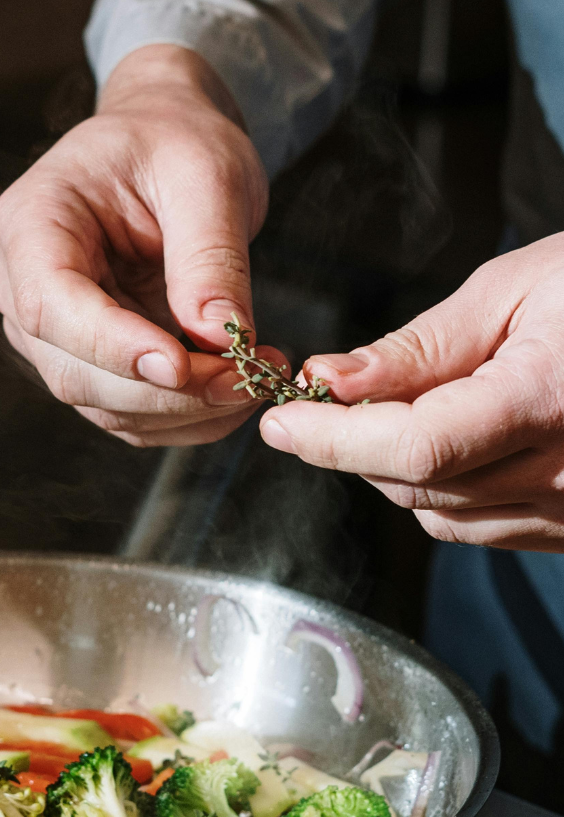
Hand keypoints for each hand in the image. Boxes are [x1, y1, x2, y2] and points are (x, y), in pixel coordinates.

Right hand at [0, 45, 287, 446]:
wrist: (163, 150)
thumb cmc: (173, 142)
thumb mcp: (206, 174)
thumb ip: (209, 255)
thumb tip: (220, 337)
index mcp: (30, 222)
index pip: (49, 305)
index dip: (111, 345)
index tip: (181, 366)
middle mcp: (21, 287)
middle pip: (75, 372)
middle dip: (165, 390)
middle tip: (248, 380)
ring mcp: (49, 335)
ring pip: (103, 406)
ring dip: (182, 413)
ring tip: (255, 382)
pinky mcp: (86, 364)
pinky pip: (128, 414)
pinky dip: (184, 418)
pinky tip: (233, 394)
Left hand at [259, 232, 563, 550]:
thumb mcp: (516, 290)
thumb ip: (420, 348)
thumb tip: (331, 380)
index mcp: (548, 401)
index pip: (412, 447)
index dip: (331, 440)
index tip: (279, 421)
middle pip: (413, 484)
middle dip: (350, 446)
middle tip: (321, 402)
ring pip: (437, 513)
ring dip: (391, 469)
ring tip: (393, 411)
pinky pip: (478, 526)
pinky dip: (437, 490)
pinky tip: (443, 443)